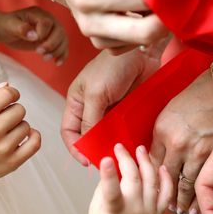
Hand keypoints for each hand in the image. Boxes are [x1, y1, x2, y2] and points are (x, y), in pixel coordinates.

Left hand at [0, 6, 68, 65]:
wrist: (6, 31)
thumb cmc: (7, 26)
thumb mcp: (10, 25)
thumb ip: (21, 28)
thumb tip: (34, 36)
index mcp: (38, 13)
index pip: (47, 23)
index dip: (43, 33)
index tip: (32, 40)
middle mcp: (49, 20)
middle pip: (59, 31)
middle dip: (51, 44)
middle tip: (39, 52)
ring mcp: (53, 30)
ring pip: (63, 40)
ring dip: (57, 51)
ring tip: (45, 58)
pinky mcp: (53, 40)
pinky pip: (63, 47)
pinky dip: (62, 55)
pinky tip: (57, 63)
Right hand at [0, 83, 40, 189]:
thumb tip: (7, 85)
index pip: (7, 94)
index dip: (11, 93)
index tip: (9, 98)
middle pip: (19, 109)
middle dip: (12, 111)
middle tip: (2, 119)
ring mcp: (2, 149)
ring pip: (26, 126)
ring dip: (18, 126)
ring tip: (4, 133)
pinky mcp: (12, 163)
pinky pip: (35, 143)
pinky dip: (34, 136)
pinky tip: (26, 135)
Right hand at [60, 0, 167, 53]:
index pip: (138, 2)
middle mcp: (92, 22)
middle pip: (143, 33)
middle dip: (166, 20)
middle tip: (178, 5)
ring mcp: (96, 37)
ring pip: (140, 41)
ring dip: (155, 26)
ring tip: (155, 5)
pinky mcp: (102, 45)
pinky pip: (132, 46)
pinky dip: (144, 33)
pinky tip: (143, 16)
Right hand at [61, 46, 162, 165]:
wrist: (143, 51)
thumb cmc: (114, 65)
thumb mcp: (96, 93)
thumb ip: (90, 119)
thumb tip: (88, 143)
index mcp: (77, 101)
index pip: (69, 131)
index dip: (75, 148)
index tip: (87, 161)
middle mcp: (93, 107)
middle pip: (90, 136)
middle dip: (96, 150)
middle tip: (107, 162)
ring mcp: (112, 109)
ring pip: (109, 135)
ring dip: (114, 146)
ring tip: (121, 158)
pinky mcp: (129, 109)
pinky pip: (126, 129)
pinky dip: (128, 138)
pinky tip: (134, 147)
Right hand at [89, 144, 172, 213]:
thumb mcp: (96, 207)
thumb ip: (105, 186)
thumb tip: (113, 164)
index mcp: (113, 213)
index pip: (111, 192)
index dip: (109, 175)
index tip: (107, 158)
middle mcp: (133, 213)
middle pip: (133, 181)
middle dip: (127, 159)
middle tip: (121, 147)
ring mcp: (148, 213)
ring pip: (152, 183)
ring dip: (146, 163)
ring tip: (140, 149)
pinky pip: (166, 193)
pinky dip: (165, 179)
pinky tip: (161, 166)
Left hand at [150, 61, 212, 213]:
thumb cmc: (206, 90)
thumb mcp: (175, 107)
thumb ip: (166, 132)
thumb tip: (160, 153)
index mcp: (162, 128)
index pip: (151, 163)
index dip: (152, 179)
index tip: (153, 189)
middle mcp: (176, 142)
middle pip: (166, 178)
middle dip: (165, 196)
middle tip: (167, 208)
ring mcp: (197, 150)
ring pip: (185, 185)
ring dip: (184, 201)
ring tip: (184, 211)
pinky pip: (206, 183)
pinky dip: (203, 196)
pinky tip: (203, 204)